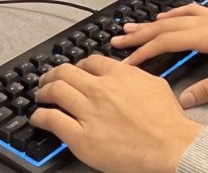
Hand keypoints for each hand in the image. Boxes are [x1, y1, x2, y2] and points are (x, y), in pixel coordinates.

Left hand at [31, 55, 202, 172]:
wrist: (170, 145)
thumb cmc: (167, 120)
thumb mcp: (155, 83)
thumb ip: (135, 75)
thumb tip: (126, 72)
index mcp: (119, 74)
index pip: (89, 61)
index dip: (77, 65)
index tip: (74, 70)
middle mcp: (100, 89)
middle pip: (65, 72)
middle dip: (52, 74)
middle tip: (47, 79)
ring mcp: (89, 112)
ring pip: (55, 92)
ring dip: (43, 92)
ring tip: (40, 95)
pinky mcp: (81, 137)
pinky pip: (52, 120)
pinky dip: (40, 116)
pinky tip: (38, 117)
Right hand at [113, 4, 207, 107]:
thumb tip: (185, 99)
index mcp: (206, 37)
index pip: (166, 43)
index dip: (143, 52)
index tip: (126, 62)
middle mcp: (204, 23)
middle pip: (163, 28)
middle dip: (138, 35)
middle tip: (116, 41)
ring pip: (172, 18)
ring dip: (150, 23)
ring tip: (130, 28)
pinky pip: (188, 11)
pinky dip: (172, 14)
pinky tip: (165, 15)